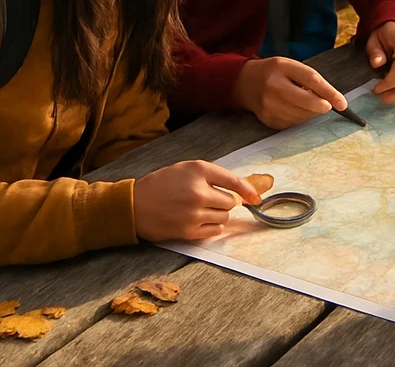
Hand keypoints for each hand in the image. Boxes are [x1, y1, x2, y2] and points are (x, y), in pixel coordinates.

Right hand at [134, 160, 260, 242]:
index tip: (256, 197)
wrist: (133, 205)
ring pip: (224, 217)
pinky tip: (202, 221)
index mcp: (199, 171)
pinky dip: (214, 227)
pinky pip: (215, 232)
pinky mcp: (187, 232)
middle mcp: (198, 191)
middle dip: (226, 201)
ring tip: (203, 210)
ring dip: (219, 215)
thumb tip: (239, 191)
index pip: (234, 181)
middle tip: (212, 200)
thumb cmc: (162, 184)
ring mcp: (193, 213)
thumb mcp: (187, 168)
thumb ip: (212, 175)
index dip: (249, 190)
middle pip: (231, 202)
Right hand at [233, 57, 348, 130]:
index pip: (311, 79)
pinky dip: (299, 118)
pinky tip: (294, 110)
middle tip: (329, 107)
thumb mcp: (290, 66)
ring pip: (300, 115)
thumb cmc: (274, 72)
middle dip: (321, 106)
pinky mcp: (266, 119)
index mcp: (282, 67)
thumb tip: (329, 98)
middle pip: (305, 100)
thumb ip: (308, 78)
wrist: (245, 82)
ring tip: (307, 103)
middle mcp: (273, 85)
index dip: (329, 92)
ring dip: (310, 113)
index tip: (342, 103)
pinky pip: (291, 123)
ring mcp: (268, 104)